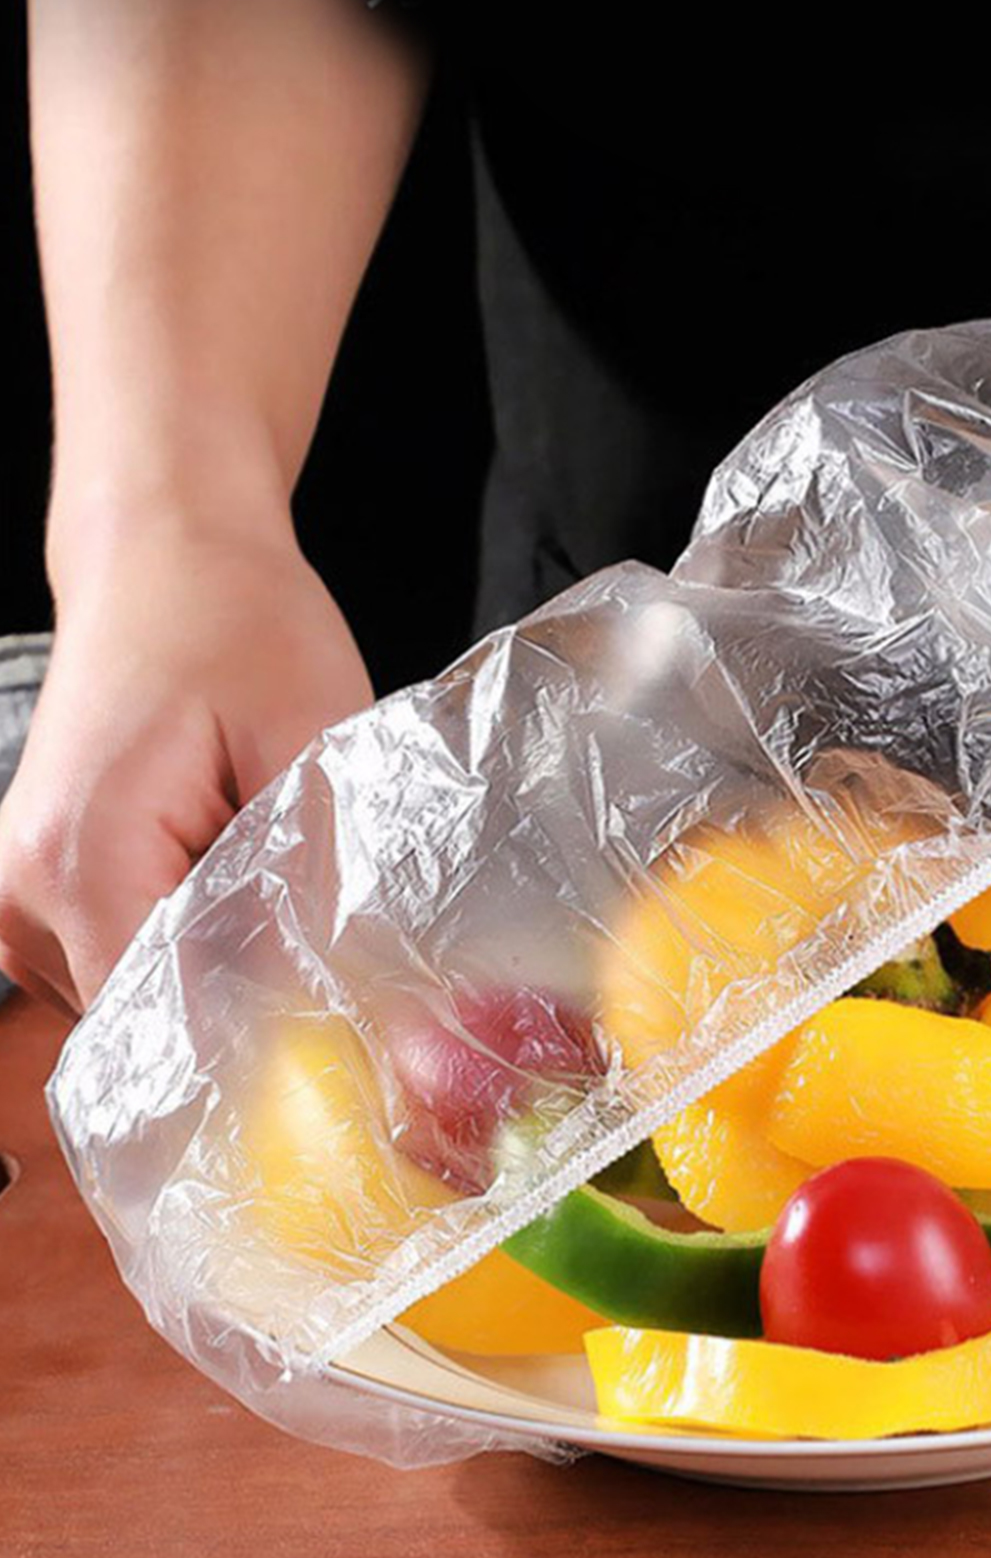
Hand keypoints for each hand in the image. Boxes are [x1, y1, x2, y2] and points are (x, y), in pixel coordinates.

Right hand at [0, 519, 370, 1011]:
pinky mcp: (44, 879)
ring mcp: (21, 891)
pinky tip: (235, 880)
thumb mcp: (310, 744)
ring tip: (278, 889)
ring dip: (216, 970)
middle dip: (245, 1013)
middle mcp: (25, 892)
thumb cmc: (238, 623)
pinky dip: (188, 941)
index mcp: (84, 861)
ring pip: (136, 997)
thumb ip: (313, 880)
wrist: (168, 554)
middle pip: (146, 1023)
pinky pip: (123, 954)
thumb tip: (342, 996)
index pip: (161, 1030)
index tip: (338, 1050)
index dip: (257, 1052)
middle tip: (333, 961)